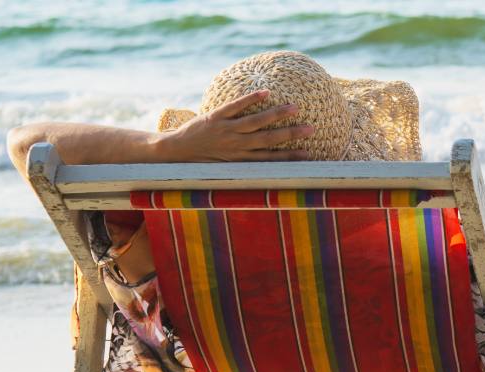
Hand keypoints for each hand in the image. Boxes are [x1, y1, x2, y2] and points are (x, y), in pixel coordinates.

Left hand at [153, 90, 313, 161]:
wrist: (174, 152)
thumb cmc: (201, 160)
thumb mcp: (223, 165)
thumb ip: (242, 160)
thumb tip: (263, 157)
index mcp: (240, 159)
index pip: (270, 158)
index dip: (290, 157)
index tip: (309, 155)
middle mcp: (236, 146)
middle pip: (269, 139)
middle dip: (291, 134)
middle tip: (311, 129)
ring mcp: (226, 131)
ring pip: (256, 122)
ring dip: (277, 114)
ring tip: (294, 107)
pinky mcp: (215, 118)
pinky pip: (235, 107)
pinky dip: (250, 99)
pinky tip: (265, 92)